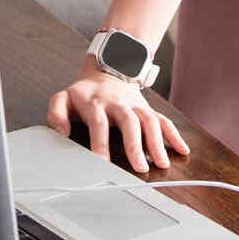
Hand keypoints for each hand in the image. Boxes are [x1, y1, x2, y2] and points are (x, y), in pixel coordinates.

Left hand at [46, 61, 190, 173]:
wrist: (106, 71)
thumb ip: (56, 113)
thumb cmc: (83, 94)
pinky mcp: (147, 108)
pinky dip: (174, 135)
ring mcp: (135, 105)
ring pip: (149, 120)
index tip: (102, 162)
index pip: (98, 122)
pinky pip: (163, 120)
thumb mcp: (63, 98)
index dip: (99, 141)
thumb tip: (61, 132)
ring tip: (162, 164)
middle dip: (135, 144)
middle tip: (140, 168)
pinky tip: (182, 150)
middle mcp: (118, 103)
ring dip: (157, 142)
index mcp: (95, 102)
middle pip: (129, 121)